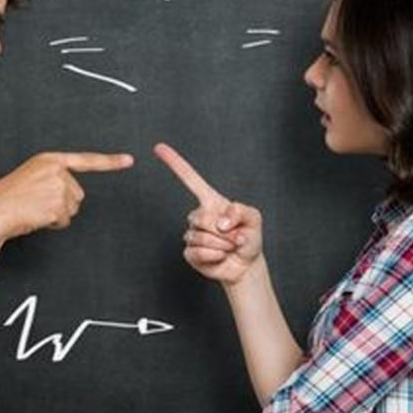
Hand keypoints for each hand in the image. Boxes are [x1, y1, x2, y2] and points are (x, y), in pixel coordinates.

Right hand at [0, 151, 133, 240]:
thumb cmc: (7, 198)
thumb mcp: (30, 178)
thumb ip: (52, 179)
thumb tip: (71, 197)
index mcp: (49, 159)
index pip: (86, 160)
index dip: (110, 162)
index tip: (129, 160)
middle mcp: (57, 171)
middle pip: (77, 194)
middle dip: (61, 203)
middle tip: (36, 204)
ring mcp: (59, 187)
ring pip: (72, 208)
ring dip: (57, 214)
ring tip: (34, 210)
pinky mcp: (58, 205)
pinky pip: (65, 220)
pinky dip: (53, 224)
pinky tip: (36, 218)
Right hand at [154, 142, 262, 284]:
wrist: (246, 265)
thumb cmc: (249, 237)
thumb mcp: (254, 218)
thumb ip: (240, 211)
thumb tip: (219, 221)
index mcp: (210, 201)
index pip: (190, 179)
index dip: (175, 163)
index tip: (159, 147)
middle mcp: (198, 215)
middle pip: (200, 217)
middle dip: (223, 231)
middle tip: (236, 238)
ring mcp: (192, 234)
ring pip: (200, 237)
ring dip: (222, 245)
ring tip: (230, 247)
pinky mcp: (190, 253)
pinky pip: (197, 252)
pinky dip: (214, 255)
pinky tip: (221, 256)